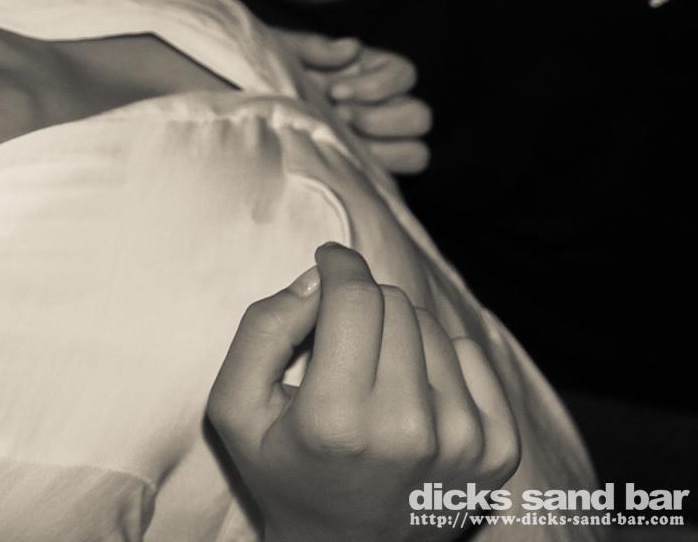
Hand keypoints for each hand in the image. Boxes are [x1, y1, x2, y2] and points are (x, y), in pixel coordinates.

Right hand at [208, 243, 521, 541]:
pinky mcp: (498, 451)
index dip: (338, 264)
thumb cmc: (285, 473)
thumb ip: (262, 331)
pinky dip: (438, 359)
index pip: (356, 298)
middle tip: (339, 338)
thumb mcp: (236, 409)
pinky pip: (471, 355)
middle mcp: (408, 431)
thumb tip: (316, 279)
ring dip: (398, 332)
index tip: (328, 259)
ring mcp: (462, 443)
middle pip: (394, 304)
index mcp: (337, 420)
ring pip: (431, 326)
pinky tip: (411, 392)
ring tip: (372, 373)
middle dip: (362, 304)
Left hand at [274, 31, 432, 174]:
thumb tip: (352, 48)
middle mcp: (380, 108)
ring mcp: (375, 144)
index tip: (336, 91)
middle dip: (380, 119)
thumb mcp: (283, 54)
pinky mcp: (365, 173)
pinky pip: (391, 182)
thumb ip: (315, 48)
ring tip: (339, 141)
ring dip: (383, 148)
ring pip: (416, 152)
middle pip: (419, 116)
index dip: (379, 84)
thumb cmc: (264, 76)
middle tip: (339, 118)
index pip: (404, 75)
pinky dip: (371, 174)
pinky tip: (336, 163)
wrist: (240, 105)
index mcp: (367, 74)